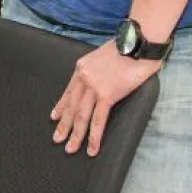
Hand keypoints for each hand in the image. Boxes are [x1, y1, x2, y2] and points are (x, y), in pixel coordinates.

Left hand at [51, 40, 161, 156]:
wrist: (137, 44)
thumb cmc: (126, 49)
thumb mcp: (102, 57)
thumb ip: (97, 71)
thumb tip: (100, 81)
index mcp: (81, 68)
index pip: (68, 92)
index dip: (60, 106)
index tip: (54, 117)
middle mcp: (83, 78)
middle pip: (71, 106)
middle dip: (63, 125)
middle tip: (57, 139)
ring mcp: (93, 87)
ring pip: (80, 116)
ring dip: (75, 134)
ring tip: (70, 148)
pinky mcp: (107, 95)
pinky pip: (98, 119)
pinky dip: (94, 136)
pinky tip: (92, 148)